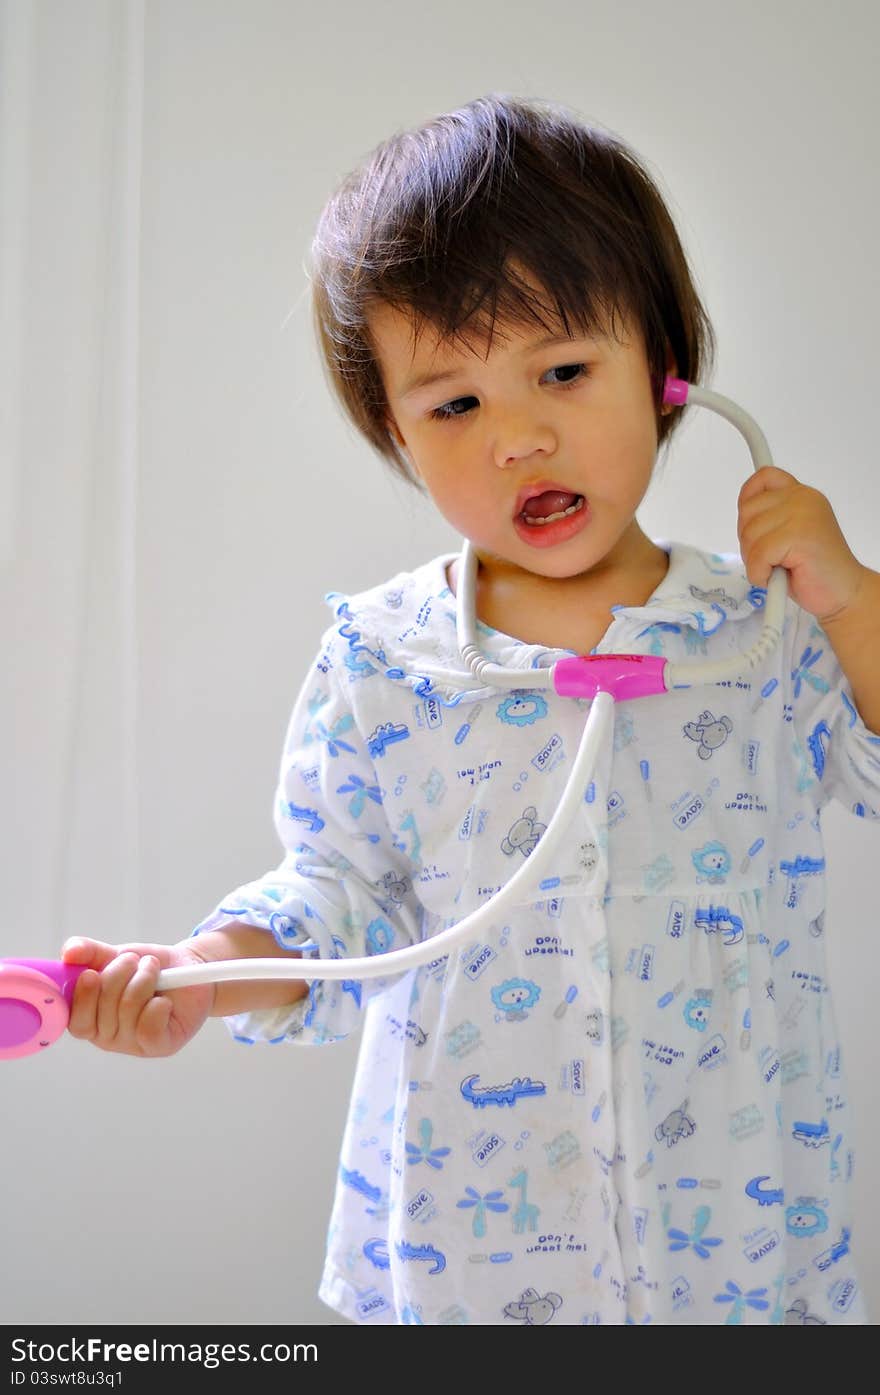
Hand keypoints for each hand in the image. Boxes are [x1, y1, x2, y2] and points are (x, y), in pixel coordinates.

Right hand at [60, 937, 215, 1057]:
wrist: (187, 968)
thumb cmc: (147, 967)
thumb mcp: (114, 955)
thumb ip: (89, 952)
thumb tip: (69, 953)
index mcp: (92, 1018)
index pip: (76, 1021)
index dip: (82, 999)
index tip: (91, 973)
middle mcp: (109, 1036)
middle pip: (103, 1010)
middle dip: (120, 975)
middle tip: (136, 961)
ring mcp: (134, 1043)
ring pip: (128, 1011)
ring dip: (144, 980)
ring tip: (154, 970)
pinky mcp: (160, 1046)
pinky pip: (149, 1027)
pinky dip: (158, 1004)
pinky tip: (164, 999)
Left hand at [737, 466, 866, 624]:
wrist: (843, 593)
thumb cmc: (813, 570)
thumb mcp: (789, 534)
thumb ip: (771, 516)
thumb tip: (743, 508)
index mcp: (802, 494)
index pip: (764, 477)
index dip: (748, 498)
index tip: (750, 522)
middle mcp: (803, 498)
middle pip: (747, 511)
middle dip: (749, 541)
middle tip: (771, 558)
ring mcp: (801, 515)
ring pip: (749, 535)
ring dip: (755, 561)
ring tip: (780, 568)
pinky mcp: (798, 536)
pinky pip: (757, 556)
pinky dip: (760, 574)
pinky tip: (780, 579)